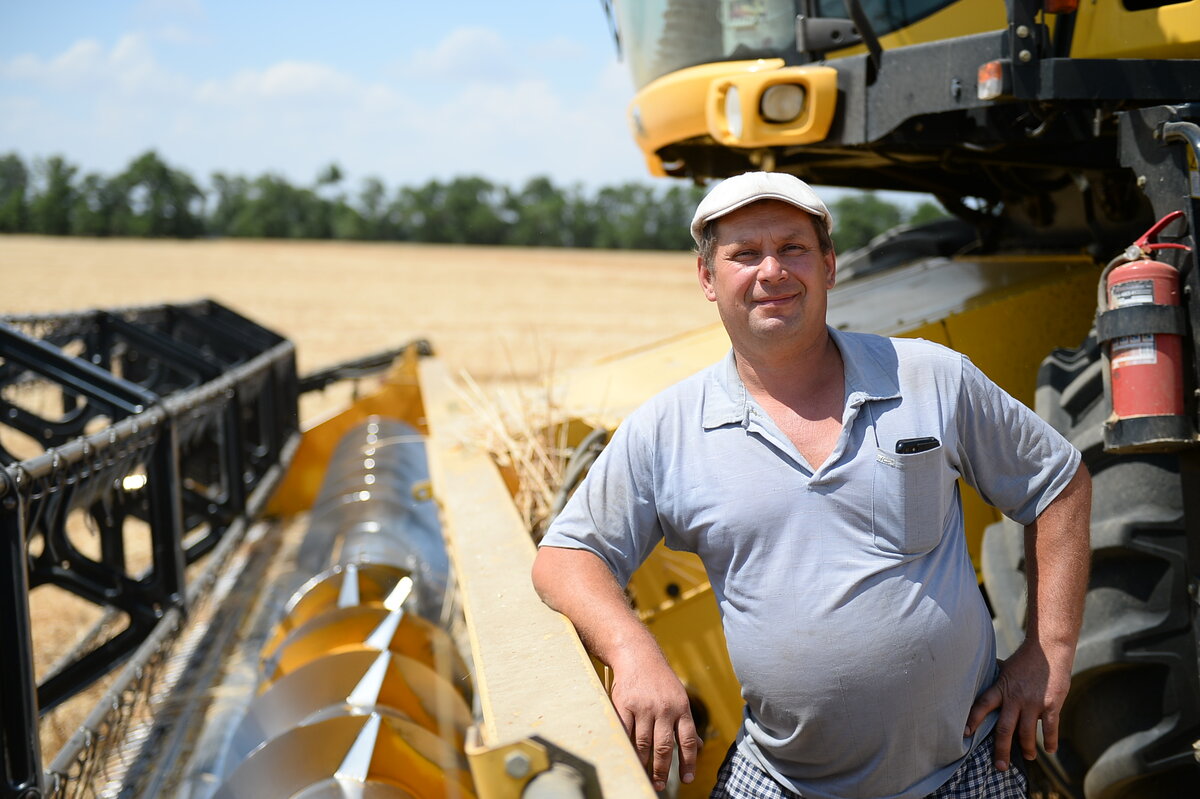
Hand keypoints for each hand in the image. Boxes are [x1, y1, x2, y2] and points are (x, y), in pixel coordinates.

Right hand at [610, 649, 699, 791]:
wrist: (638, 656)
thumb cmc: (660, 681)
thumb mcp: (679, 698)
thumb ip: (686, 723)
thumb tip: (698, 747)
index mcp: (681, 708)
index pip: (687, 740)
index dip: (689, 762)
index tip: (687, 779)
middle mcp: (664, 708)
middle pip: (664, 746)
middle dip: (663, 769)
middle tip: (660, 785)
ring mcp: (644, 707)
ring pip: (644, 743)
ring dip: (644, 763)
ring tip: (644, 774)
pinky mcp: (625, 705)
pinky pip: (626, 732)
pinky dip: (627, 746)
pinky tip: (628, 757)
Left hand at [964, 640, 1072, 771]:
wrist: (1049, 649)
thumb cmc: (1024, 659)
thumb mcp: (1004, 667)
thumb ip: (993, 679)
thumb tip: (974, 680)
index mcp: (1001, 688)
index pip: (982, 705)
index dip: (973, 720)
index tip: (965, 734)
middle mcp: (1015, 698)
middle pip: (1004, 729)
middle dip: (1001, 750)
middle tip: (1000, 766)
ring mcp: (1033, 702)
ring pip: (1026, 733)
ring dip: (1026, 748)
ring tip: (1027, 757)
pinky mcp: (1052, 705)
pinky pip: (1050, 728)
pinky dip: (1050, 741)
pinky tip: (1050, 750)